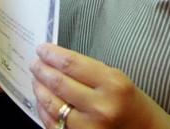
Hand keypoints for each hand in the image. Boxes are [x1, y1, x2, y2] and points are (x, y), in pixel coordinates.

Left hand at [31, 44, 167, 128]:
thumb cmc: (134, 104)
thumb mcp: (119, 79)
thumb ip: (90, 71)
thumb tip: (58, 60)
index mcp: (113, 84)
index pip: (71, 64)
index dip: (52, 54)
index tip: (42, 49)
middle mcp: (100, 107)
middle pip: (59, 83)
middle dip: (42, 70)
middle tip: (35, 63)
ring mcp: (89, 128)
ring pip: (52, 105)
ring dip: (40, 89)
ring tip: (36, 79)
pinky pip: (54, 124)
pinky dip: (44, 110)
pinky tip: (42, 100)